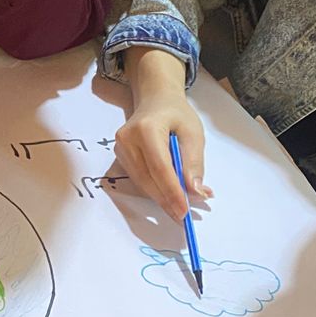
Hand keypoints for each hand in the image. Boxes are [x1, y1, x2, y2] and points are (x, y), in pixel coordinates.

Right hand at [115, 93, 210, 222]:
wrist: (155, 100)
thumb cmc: (176, 114)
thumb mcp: (194, 133)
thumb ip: (194, 163)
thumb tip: (196, 192)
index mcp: (147, 129)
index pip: (159, 167)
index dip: (172, 191)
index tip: (184, 210)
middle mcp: (127, 139)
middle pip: (147, 178)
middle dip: (166, 200)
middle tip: (182, 216)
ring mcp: (120, 147)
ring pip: (141, 182)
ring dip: (160, 197)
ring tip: (178, 207)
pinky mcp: (119, 155)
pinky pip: (138, 178)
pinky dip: (153, 189)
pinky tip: (167, 195)